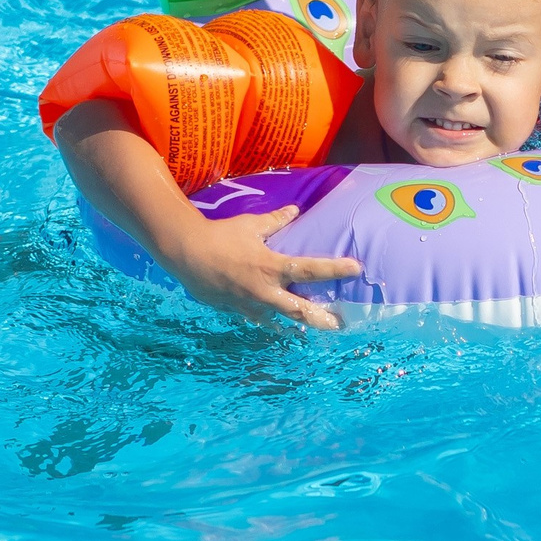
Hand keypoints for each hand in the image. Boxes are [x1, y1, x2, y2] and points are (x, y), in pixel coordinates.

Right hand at [156, 204, 358, 330]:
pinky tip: (275, 324)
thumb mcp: (251, 225)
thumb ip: (276, 221)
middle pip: (300, 310)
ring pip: (278, 320)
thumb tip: (294, 211)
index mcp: (272, 266)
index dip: (335, 269)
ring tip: (312, 329)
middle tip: (340, 324)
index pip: (311, 270)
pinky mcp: (233, 310)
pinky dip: (267, 320)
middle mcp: (264, 290)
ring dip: (296, 324)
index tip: (357, 268)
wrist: (184, 251)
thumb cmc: (220, 235)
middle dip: (322, 319)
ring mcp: (248, 304)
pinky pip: (255, 318)